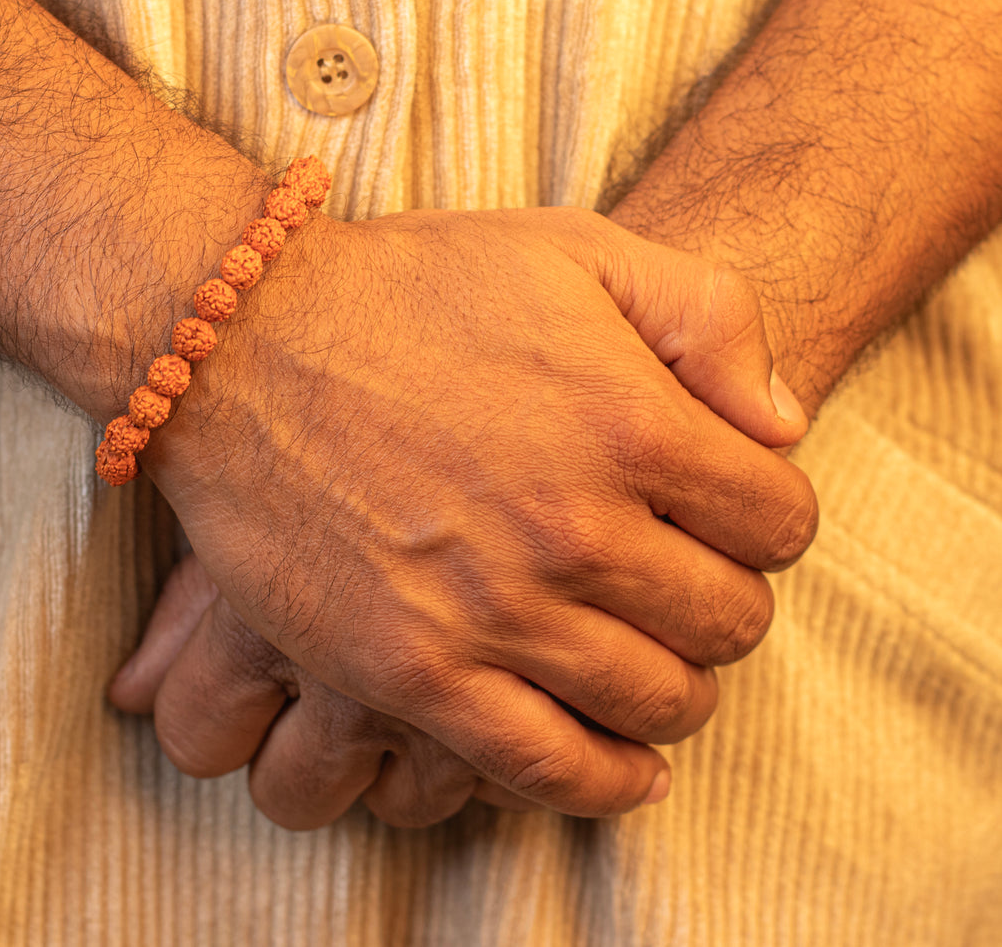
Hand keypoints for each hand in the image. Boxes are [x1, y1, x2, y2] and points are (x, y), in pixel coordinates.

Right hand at [142, 206, 816, 814]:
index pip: (780, 521)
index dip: (770, 519)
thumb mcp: (577, 250)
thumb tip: (784, 425)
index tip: (732, 514)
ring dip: (680, 687)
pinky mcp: (414, 672)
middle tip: (686, 579)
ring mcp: (494, 612)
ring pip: (658, 700)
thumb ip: (709, 317)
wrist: (246, 343)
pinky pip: (550, 768)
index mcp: (632, 424)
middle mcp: (575, 530)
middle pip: (728, 619)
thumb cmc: (414, 289)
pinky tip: (628, 767)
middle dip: (727, 601)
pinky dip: (608, 781)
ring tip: (656, 659)